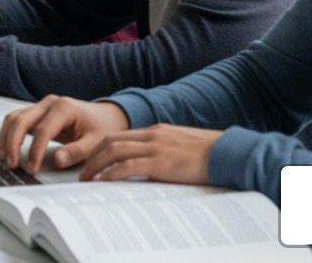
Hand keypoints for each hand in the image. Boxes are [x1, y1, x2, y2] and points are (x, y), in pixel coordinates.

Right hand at [0, 95, 129, 174]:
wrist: (105, 115)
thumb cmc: (101, 127)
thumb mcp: (96, 142)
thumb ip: (76, 152)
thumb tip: (58, 161)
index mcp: (63, 108)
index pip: (42, 131)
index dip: (34, 152)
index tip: (32, 169)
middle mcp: (49, 103)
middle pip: (21, 120)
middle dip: (12, 143)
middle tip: (12, 165)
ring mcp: (40, 106)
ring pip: (13, 118)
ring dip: (6, 138)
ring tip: (5, 159)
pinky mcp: (36, 112)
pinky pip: (16, 120)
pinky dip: (8, 134)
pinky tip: (6, 149)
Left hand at [78, 124, 219, 184]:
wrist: (229, 153)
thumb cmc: (210, 155)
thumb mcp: (182, 149)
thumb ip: (165, 152)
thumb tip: (153, 167)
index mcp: (157, 131)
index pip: (120, 136)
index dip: (102, 148)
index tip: (92, 160)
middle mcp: (152, 135)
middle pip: (111, 140)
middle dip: (92, 156)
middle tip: (82, 171)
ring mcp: (156, 146)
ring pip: (114, 150)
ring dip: (96, 164)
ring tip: (86, 178)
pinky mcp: (161, 161)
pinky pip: (128, 165)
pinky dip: (111, 172)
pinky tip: (102, 181)